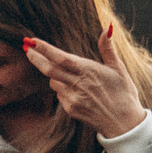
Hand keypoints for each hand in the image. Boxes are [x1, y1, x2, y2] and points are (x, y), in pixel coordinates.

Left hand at [21, 25, 146, 140]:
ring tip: (71, 77)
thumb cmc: (124, 94)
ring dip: (55, 76)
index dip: (44, 49)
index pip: (61, 57)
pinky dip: (63, 90)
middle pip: (49, 69)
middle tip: (26, 48)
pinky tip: (78, 92)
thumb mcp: (119, 69)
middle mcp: (78, 85)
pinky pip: (60, 96)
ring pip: (54, 82)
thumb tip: (107, 27)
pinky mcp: (71, 110)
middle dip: (36, 58)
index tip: (32, 40)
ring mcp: (73, 99)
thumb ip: (108, 48)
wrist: (125, 125)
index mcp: (89, 71)